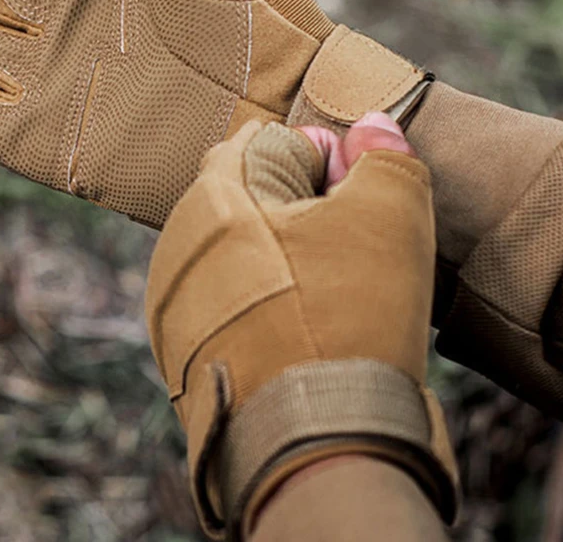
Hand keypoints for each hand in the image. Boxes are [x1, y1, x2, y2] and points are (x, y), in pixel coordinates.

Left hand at [145, 113, 456, 536]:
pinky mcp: (181, 348)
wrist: (310, 438)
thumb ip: (383, 155)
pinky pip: (226, 298)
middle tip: (342, 240)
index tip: (353, 195)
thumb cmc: (350, 313)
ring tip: (323, 287)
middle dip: (296, 204)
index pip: (273, 142)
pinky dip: (259, 298)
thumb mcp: (390, 215)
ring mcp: (172, 298)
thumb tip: (370, 124)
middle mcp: (178, 239)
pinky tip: (296, 324)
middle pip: (248, 194)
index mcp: (214, 192)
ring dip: (276, 252)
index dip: (326, 162)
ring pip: (235, 248)